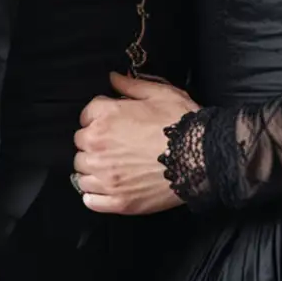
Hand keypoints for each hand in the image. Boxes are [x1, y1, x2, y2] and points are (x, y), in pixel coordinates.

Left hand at [73, 71, 199, 215]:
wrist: (201, 157)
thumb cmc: (182, 123)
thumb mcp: (160, 93)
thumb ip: (131, 86)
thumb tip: (113, 78)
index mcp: (106, 117)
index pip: (85, 115)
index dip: (99, 117)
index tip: (111, 122)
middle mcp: (99, 147)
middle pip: (80, 144)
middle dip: (94, 141)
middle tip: (114, 143)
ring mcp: (107, 177)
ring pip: (81, 172)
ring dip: (92, 168)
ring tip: (112, 166)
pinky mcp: (118, 202)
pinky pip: (90, 200)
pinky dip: (94, 194)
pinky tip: (106, 188)